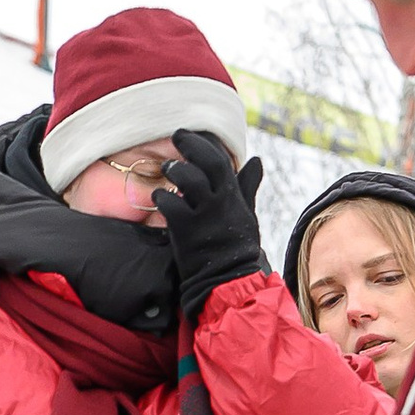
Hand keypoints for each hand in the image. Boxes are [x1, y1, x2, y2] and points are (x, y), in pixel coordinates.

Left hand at [157, 130, 268, 319]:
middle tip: (177, 135)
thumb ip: (247, 186)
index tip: (192, 135)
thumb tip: (256, 160)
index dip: (206, 144)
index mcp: (234, 197)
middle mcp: (221, 202)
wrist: (229, 279)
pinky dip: (163, 197)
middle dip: (192, 145)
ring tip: (167, 169)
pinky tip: (159, 197)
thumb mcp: (247, 213)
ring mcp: (204, 215)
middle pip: (209, 162)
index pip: (222, 161)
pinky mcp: (187, 231)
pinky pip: (171, 205)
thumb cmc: (236, 247)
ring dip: (176, 170)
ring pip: (190, 180)